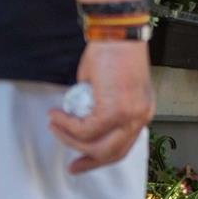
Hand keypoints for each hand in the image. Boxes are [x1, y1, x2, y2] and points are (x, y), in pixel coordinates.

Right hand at [50, 40, 154, 174]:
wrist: (115, 34)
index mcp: (142, 112)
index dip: (101, 158)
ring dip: (70, 138)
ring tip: (55, 124)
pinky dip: (67, 125)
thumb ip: (100, 107)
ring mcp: (128, 116)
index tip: (82, 164)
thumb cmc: (112, 52)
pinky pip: (85, 129)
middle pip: (112, 153)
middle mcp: (139, 118)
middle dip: (87, 160)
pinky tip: (56, 115)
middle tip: (70, 164)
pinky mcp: (114, 110)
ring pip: (96, 145)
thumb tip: (81, 118)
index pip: (123, 146)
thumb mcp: (108, 87)